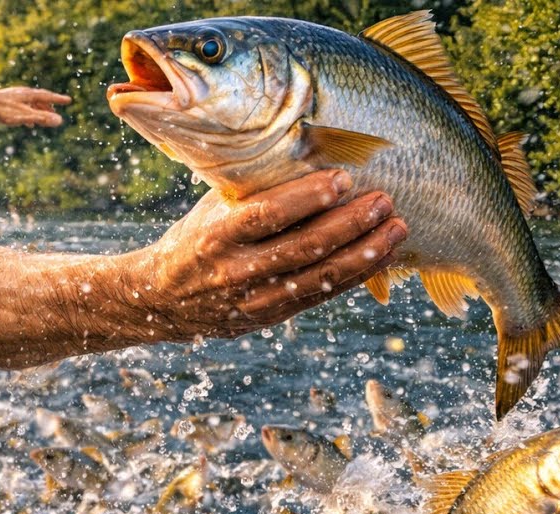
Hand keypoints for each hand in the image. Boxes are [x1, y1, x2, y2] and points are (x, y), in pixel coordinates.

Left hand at [0, 87, 71, 127]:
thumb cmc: (1, 112)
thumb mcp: (23, 116)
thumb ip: (41, 118)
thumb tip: (60, 121)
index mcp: (27, 95)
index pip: (47, 96)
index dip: (58, 99)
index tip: (69, 100)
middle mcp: (21, 94)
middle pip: (39, 98)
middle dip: (48, 105)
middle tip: (57, 111)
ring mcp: (12, 97)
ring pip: (29, 103)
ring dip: (38, 109)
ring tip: (44, 117)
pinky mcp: (4, 103)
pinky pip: (21, 107)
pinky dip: (28, 113)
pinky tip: (27, 122)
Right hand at [142, 170, 405, 338]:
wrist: (161, 299)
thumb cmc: (195, 237)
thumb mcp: (211, 208)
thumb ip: (253, 190)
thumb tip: (312, 149)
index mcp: (215, 236)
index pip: (266, 216)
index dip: (307, 198)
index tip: (343, 177)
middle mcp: (235, 272)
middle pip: (302, 248)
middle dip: (350, 224)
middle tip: (385, 200)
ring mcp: (254, 300)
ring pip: (318, 278)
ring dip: (365, 253)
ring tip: (398, 227)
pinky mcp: (270, 317)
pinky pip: (320, 296)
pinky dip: (355, 276)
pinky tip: (382, 255)